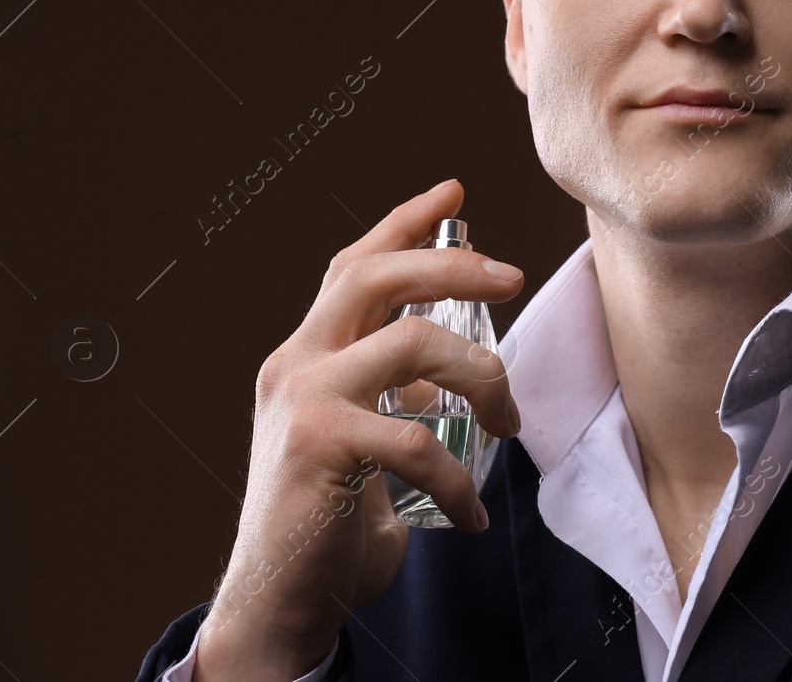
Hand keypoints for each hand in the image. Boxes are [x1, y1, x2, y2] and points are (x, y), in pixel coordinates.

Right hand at [192, 178, 524, 680]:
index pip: (353, 266)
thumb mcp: (366, 442)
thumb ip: (395, 397)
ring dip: (481, 376)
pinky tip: (470, 516)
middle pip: (375, 276)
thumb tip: (452, 371)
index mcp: (309, 355)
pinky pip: (417, 439)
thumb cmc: (329, 523)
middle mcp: (297, 363)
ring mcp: (301, 400)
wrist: (279, 601)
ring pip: (411, 342)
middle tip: (512, 276)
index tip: (453, 191)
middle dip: (451, 263)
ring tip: (509, 421)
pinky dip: (459, 479)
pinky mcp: (317, 445)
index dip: (404, 222)